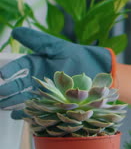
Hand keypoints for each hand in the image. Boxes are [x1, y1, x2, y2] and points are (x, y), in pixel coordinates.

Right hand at [0, 27, 114, 118]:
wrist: (101, 73)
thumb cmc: (80, 58)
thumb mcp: (59, 47)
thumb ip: (39, 41)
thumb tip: (16, 31)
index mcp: (38, 64)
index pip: (20, 66)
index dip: (11, 69)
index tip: (3, 74)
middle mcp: (39, 79)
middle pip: (20, 85)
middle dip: (9, 90)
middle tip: (0, 93)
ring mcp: (47, 93)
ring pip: (27, 98)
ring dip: (15, 103)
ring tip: (4, 107)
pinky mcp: (55, 104)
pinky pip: (41, 110)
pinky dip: (30, 114)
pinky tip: (20, 117)